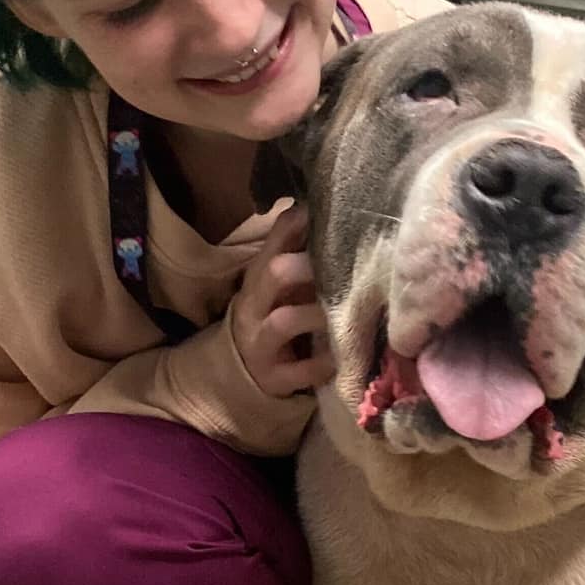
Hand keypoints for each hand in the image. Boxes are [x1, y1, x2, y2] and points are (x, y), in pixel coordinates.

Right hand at [229, 205, 334, 396]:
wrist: (241, 373)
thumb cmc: (271, 316)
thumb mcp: (276, 285)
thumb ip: (295, 252)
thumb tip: (319, 207)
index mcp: (258, 279)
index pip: (273, 242)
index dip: (296, 226)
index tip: (323, 214)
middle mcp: (255, 307)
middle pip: (274, 273)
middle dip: (306, 265)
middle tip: (341, 265)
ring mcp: (261, 343)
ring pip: (284, 321)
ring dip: (316, 314)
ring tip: (343, 313)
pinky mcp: (274, 377)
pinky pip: (300, 371)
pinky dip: (323, 364)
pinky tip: (342, 357)